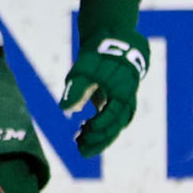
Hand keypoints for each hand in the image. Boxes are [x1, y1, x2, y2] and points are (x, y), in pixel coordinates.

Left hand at [61, 32, 148, 155]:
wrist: (113, 42)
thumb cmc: (98, 56)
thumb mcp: (84, 70)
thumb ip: (76, 89)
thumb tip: (65, 110)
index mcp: (123, 92)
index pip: (113, 116)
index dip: (99, 126)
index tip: (82, 132)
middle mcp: (127, 99)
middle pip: (116, 126)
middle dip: (99, 140)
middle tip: (80, 149)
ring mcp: (124, 101)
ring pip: (115, 126)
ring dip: (100, 137)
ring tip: (80, 145)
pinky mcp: (117, 102)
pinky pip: (112, 120)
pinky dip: (100, 129)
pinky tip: (83, 133)